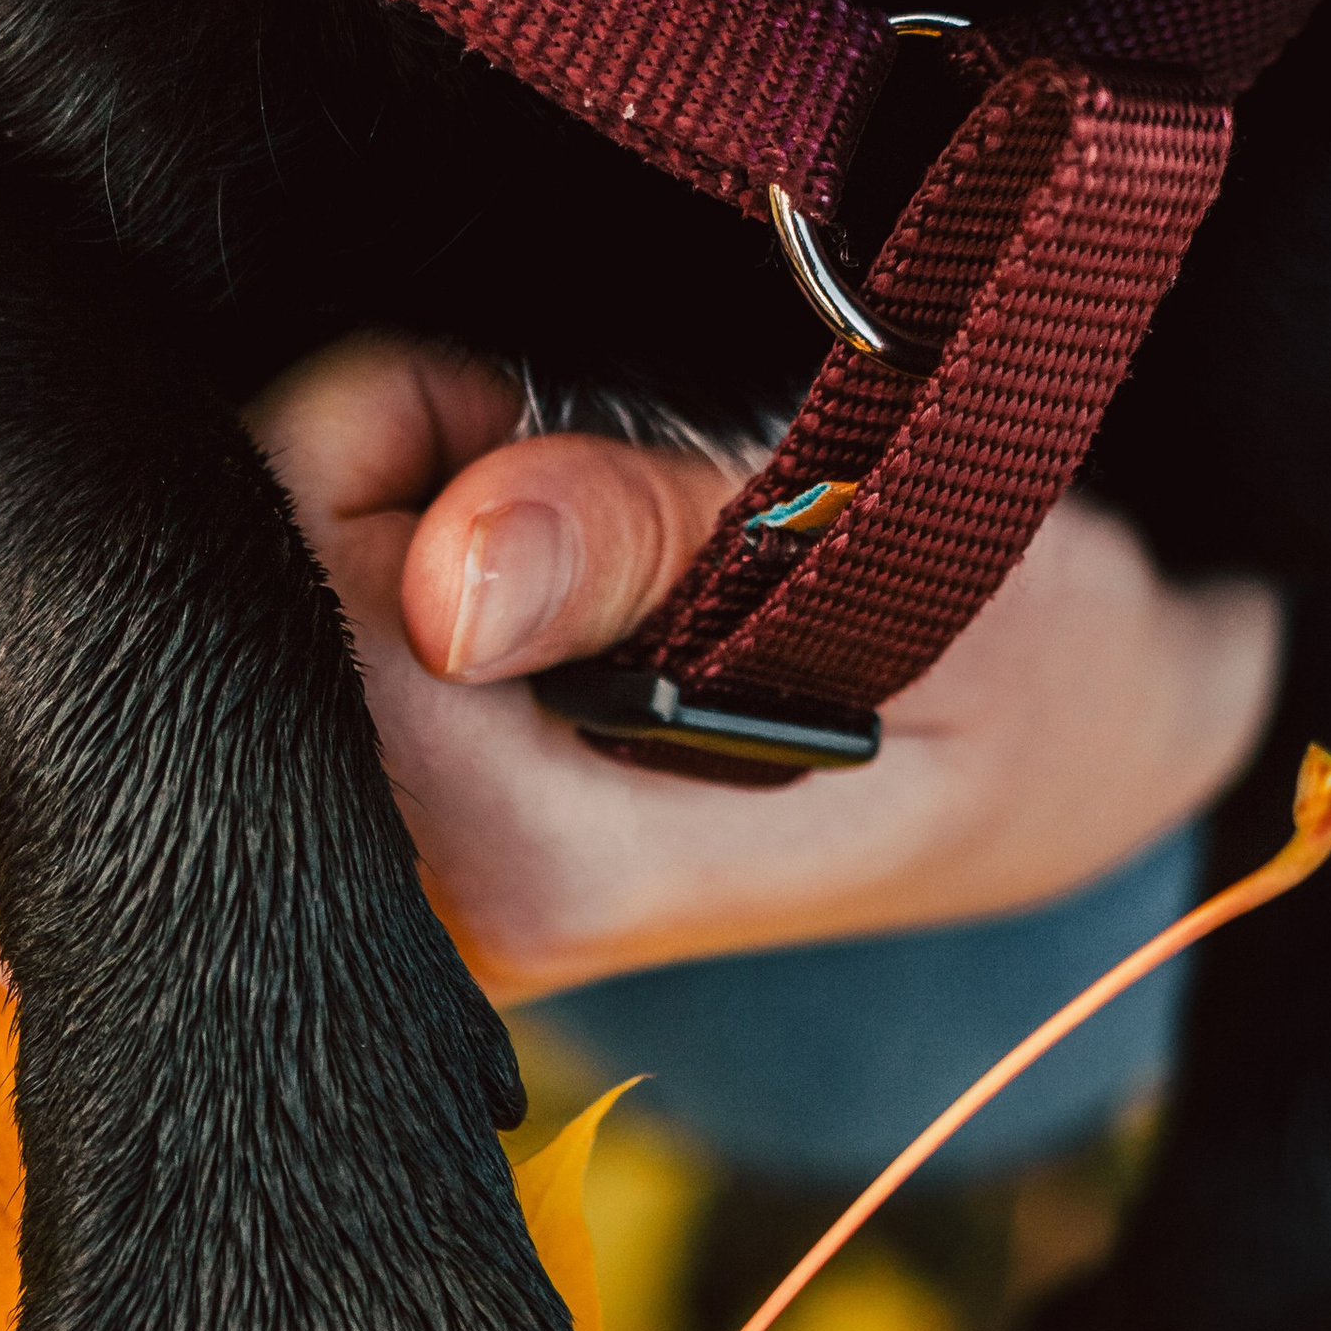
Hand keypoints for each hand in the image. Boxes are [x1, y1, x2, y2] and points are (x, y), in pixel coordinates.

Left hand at [253, 332, 1284, 997]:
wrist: (1075, 757)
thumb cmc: (1016, 648)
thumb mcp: (900, 551)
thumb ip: (657, 540)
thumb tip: (450, 580)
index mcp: (538, 870)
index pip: (298, 601)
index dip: (385, 443)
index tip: (527, 411)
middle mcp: (454, 919)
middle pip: (255, 611)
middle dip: (377, 473)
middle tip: (556, 451)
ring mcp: (432, 906)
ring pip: (275, 620)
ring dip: (393, 509)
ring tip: (573, 516)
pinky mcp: (426, 860)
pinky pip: (319, 658)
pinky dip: (396, 567)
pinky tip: (530, 576)